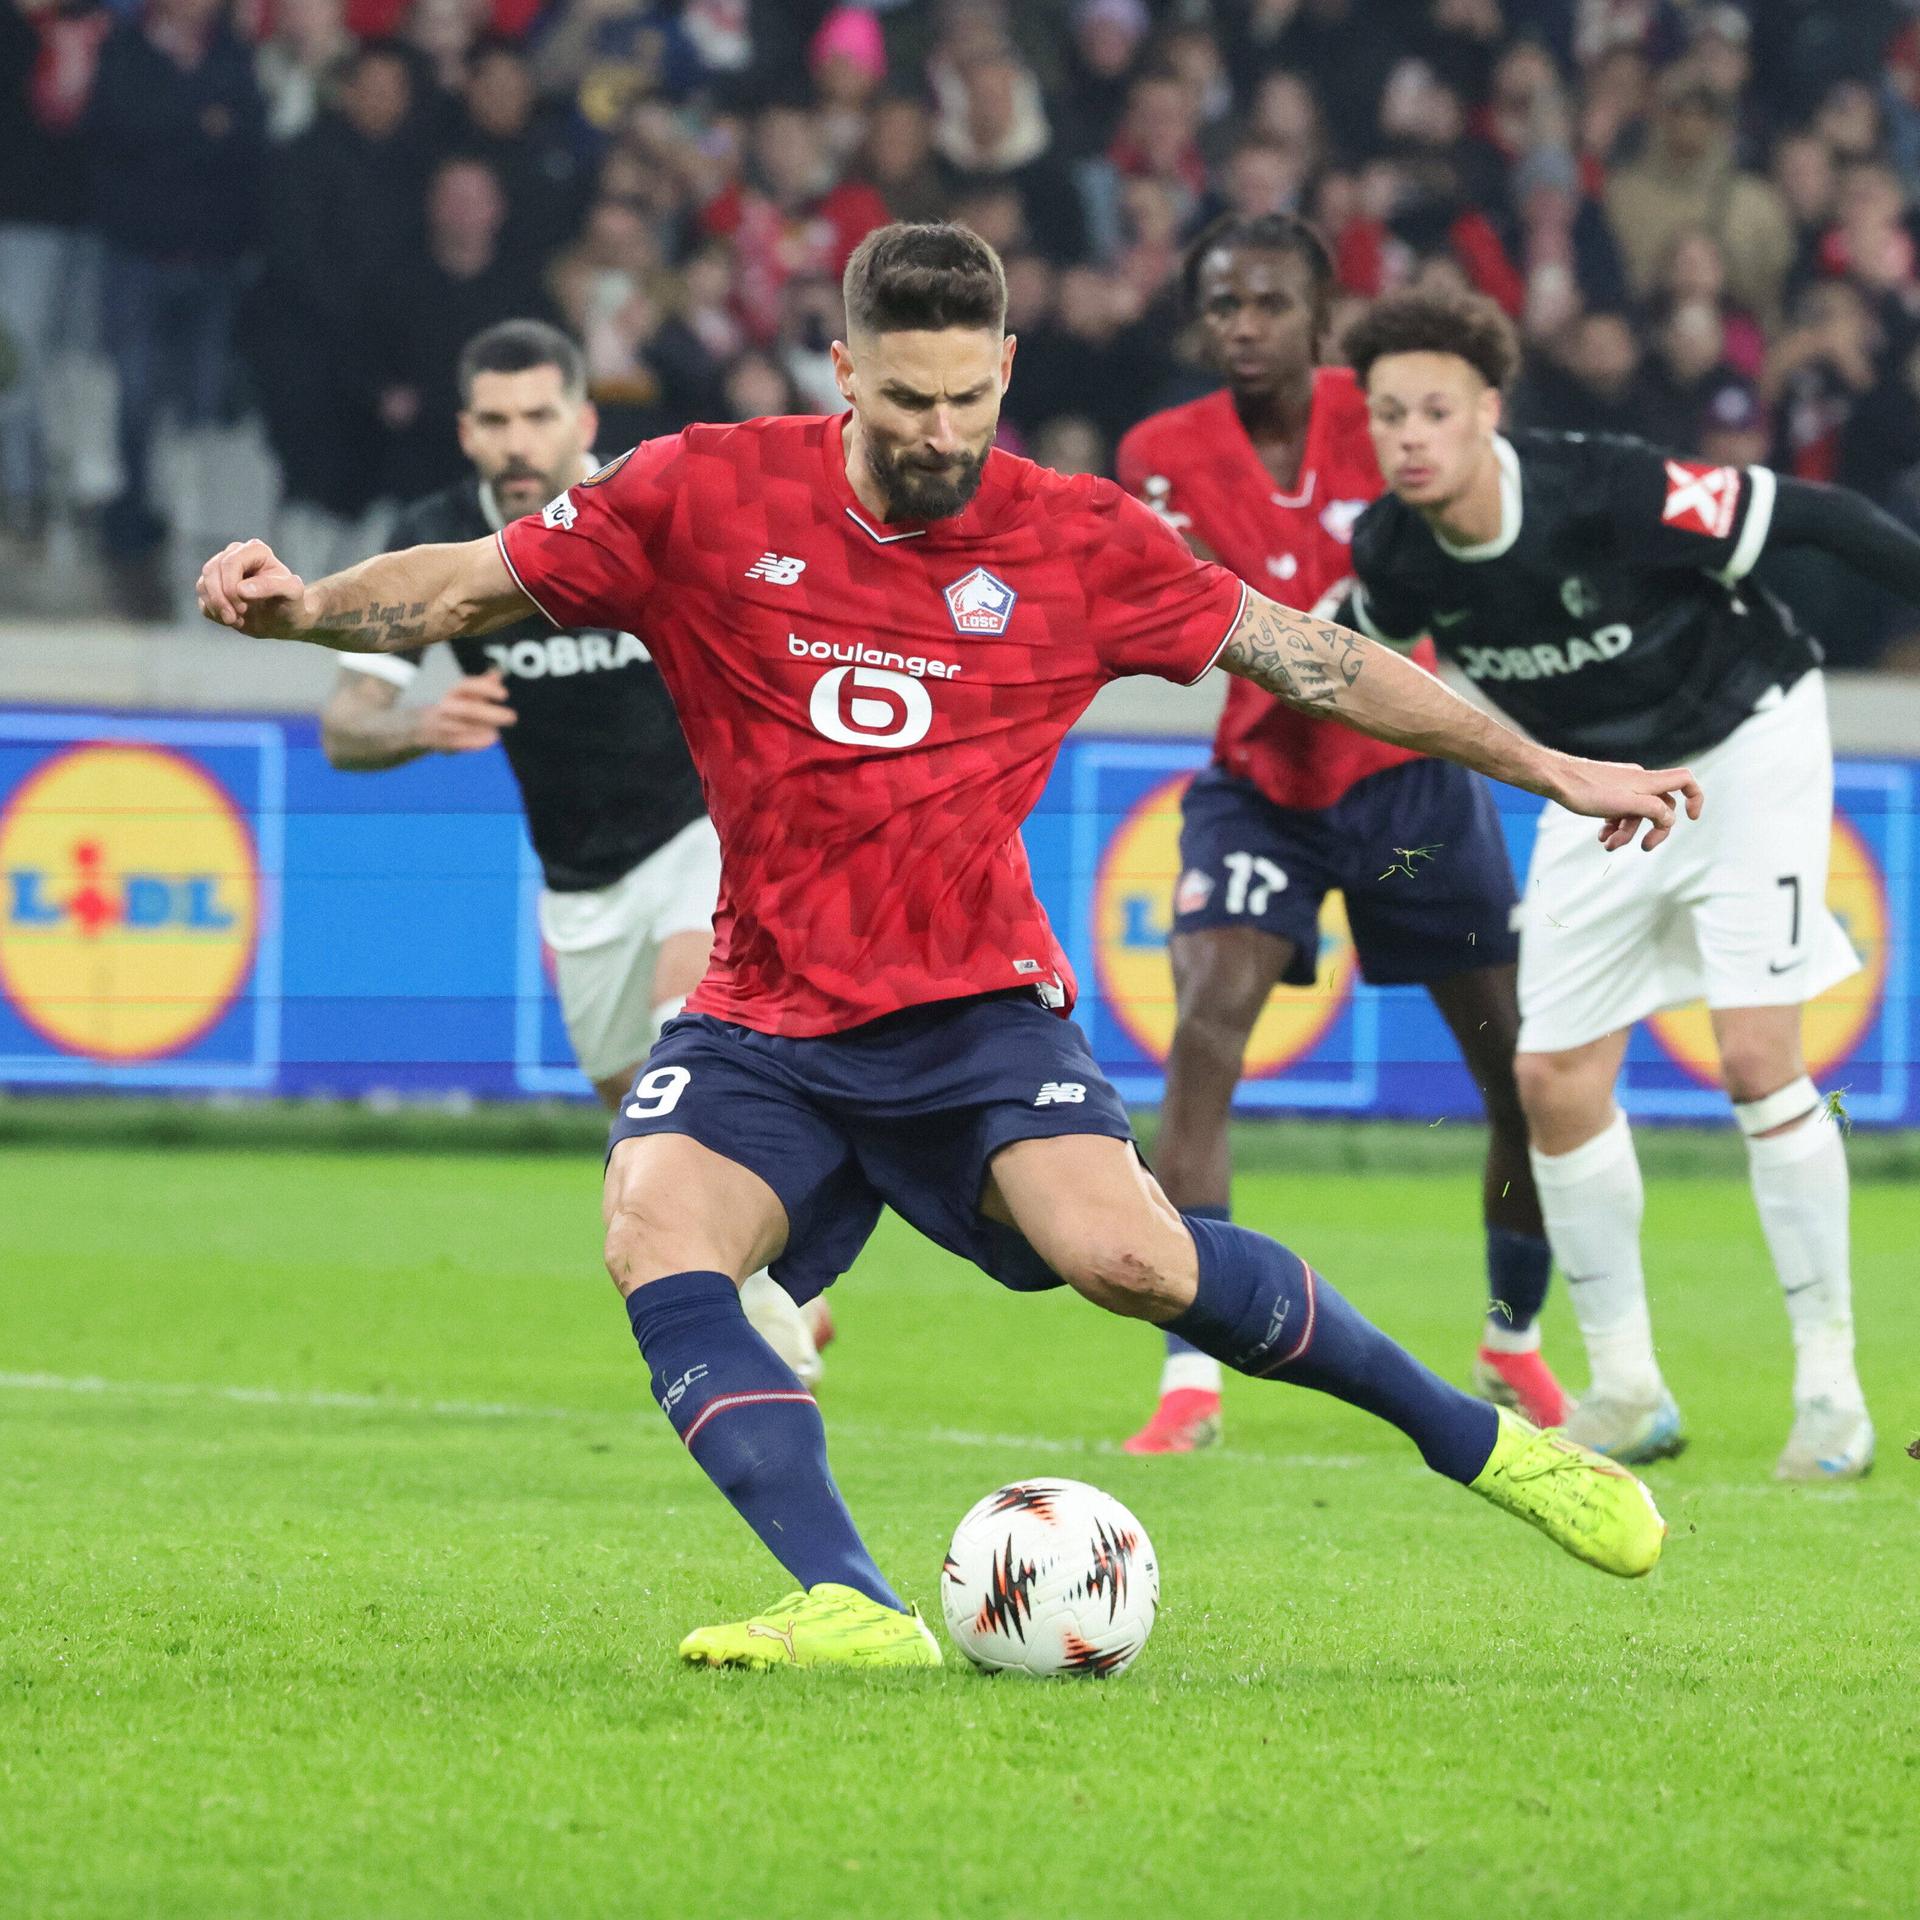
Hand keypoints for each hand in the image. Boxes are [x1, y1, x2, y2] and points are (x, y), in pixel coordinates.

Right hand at [197, 539, 308, 636]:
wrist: (285, 619)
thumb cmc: (291, 602)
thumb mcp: (291, 593)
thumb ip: (271, 587)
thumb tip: (241, 589)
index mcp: (255, 550)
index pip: (230, 563)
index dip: (231, 587)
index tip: (243, 608)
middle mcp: (234, 554)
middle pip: (211, 571)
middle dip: (221, 599)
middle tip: (237, 619)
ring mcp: (221, 570)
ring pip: (203, 584)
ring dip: (217, 607)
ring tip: (237, 620)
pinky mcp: (213, 587)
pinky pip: (202, 599)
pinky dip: (214, 613)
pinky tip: (233, 620)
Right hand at [416, 672, 516, 753]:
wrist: (413, 723)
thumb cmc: (444, 703)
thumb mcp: (460, 691)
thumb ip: (480, 684)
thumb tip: (497, 673)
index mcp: (448, 690)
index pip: (468, 686)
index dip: (486, 689)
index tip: (504, 694)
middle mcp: (444, 706)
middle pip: (470, 710)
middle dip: (492, 714)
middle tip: (512, 717)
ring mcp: (442, 725)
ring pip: (467, 728)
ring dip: (485, 729)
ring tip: (498, 732)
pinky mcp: (442, 741)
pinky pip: (462, 743)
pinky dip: (478, 742)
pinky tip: (490, 739)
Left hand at [1548, 755, 1703, 850]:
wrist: (1556, 778)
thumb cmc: (1588, 791)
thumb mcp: (1625, 804)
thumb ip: (1652, 810)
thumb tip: (1670, 818)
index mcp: (1648, 782)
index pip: (1684, 780)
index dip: (1695, 797)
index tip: (1691, 818)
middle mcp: (1638, 781)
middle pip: (1660, 806)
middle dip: (1654, 829)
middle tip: (1644, 848)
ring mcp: (1622, 786)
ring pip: (1635, 812)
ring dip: (1626, 831)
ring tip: (1608, 844)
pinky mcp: (1606, 791)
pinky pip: (1619, 810)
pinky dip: (1614, 824)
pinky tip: (1601, 835)